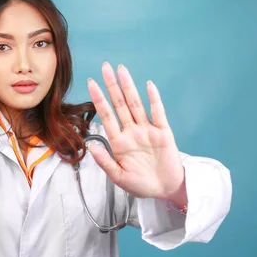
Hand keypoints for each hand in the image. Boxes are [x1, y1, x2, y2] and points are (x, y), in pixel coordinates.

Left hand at [87, 63, 186, 204]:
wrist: (165, 190)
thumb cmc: (141, 184)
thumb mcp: (118, 177)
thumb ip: (105, 161)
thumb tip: (91, 145)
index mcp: (119, 142)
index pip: (106, 115)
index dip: (99, 99)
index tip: (91, 83)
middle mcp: (131, 132)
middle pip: (120, 104)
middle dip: (112, 85)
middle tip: (105, 67)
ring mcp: (147, 130)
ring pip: (136, 104)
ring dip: (129, 87)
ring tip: (121, 70)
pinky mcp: (163, 132)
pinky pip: (158, 113)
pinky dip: (154, 99)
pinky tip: (148, 85)